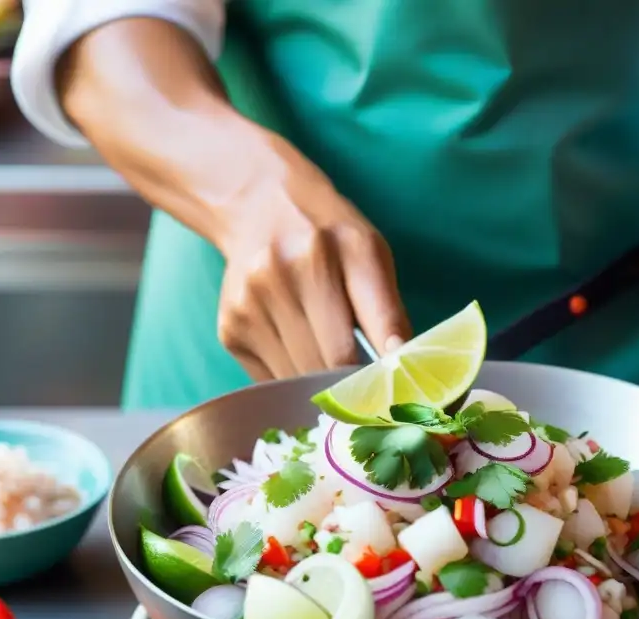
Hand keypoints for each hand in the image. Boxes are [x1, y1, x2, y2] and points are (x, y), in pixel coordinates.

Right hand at [214, 135, 410, 379]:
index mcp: (343, 248)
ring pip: (302, 378)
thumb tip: (407, 373)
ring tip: (332, 371)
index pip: (378, 323)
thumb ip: (389, 310)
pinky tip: (298, 354)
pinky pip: (272, 380)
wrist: (256, 204)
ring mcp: (254, 303)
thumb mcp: (369, 253)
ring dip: (323, 387)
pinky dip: (293, 380)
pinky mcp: (231, 329)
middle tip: (371, 395)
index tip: (404, 391)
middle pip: (336, 361)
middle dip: (358, 384)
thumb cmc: (327, 236)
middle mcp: (291, 272)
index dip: (394, 365)